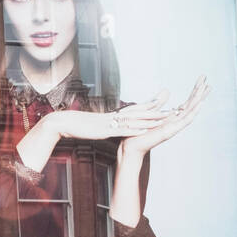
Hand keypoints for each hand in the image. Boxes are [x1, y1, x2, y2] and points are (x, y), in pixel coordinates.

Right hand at [46, 94, 171, 141]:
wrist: (64, 122)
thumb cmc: (77, 125)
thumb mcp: (94, 124)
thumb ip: (104, 124)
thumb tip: (109, 125)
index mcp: (113, 115)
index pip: (135, 109)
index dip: (150, 107)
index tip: (163, 106)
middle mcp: (115, 116)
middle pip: (139, 112)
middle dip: (156, 111)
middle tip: (172, 110)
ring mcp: (111, 122)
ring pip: (134, 120)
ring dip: (150, 119)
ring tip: (164, 118)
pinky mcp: (105, 130)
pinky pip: (123, 130)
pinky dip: (135, 129)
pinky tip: (144, 130)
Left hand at [120, 77, 209, 156]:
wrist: (131, 146)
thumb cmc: (138, 132)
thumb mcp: (150, 112)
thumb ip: (159, 102)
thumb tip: (167, 90)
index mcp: (170, 117)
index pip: (186, 102)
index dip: (194, 91)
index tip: (201, 80)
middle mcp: (174, 121)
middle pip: (191, 105)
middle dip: (199, 92)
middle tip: (206, 78)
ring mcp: (174, 127)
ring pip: (190, 110)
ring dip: (199, 99)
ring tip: (206, 87)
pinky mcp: (171, 131)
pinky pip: (185, 120)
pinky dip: (193, 112)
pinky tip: (200, 103)